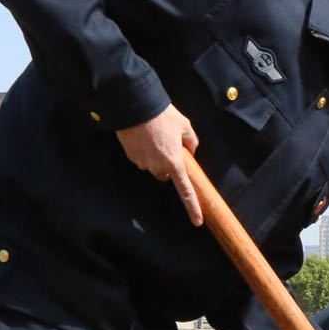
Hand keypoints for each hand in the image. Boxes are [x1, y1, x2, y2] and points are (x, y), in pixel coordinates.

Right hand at [117, 105, 202, 225]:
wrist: (135, 107)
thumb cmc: (163, 116)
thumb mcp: (185, 125)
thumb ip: (191, 142)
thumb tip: (190, 151)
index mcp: (174, 163)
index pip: (185, 190)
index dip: (192, 207)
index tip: (197, 222)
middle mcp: (157, 167)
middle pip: (166, 175)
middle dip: (169, 166)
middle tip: (170, 146)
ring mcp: (142, 163)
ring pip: (153, 166)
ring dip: (156, 157)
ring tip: (155, 136)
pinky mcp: (131, 157)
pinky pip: (141, 158)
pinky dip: (144, 151)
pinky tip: (144, 136)